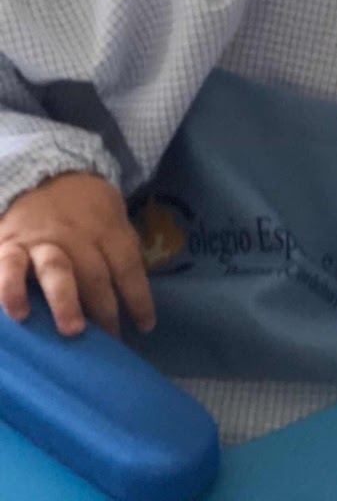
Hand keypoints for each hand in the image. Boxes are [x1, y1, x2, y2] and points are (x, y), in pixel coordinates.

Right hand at [0, 172, 154, 336]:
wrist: (43, 173)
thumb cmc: (86, 207)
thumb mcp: (113, 217)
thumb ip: (120, 249)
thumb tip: (134, 292)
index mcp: (108, 230)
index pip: (128, 267)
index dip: (139, 298)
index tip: (145, 327)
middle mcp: (78, 236)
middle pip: (96, 275)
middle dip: (104, 310)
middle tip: (109, 343)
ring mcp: (43, 241)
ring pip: (58, 271)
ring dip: (67, 302)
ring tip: (73, 332)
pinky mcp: (9, 245)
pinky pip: (9, 267)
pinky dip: (11, 290)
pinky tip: (18, 314)